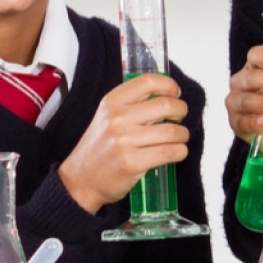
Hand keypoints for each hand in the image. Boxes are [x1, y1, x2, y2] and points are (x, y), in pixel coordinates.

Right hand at [58, 74, 189, 213]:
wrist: (80, 181)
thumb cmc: (100, 148)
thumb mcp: (107, 117)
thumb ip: (133, 103)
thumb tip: (170, 95)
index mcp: (112, 102)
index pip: (148, 82)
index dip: (169, 85)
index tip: (175, 93)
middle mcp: (117, 118)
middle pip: (166, 105)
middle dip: (181, 111)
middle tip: (179, 118)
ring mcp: (124, 141)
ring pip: (172, 131)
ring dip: (183, 134)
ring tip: (179, 138)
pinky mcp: (133, 162)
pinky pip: (171, 152)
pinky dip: (180, 151)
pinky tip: (177, 151)